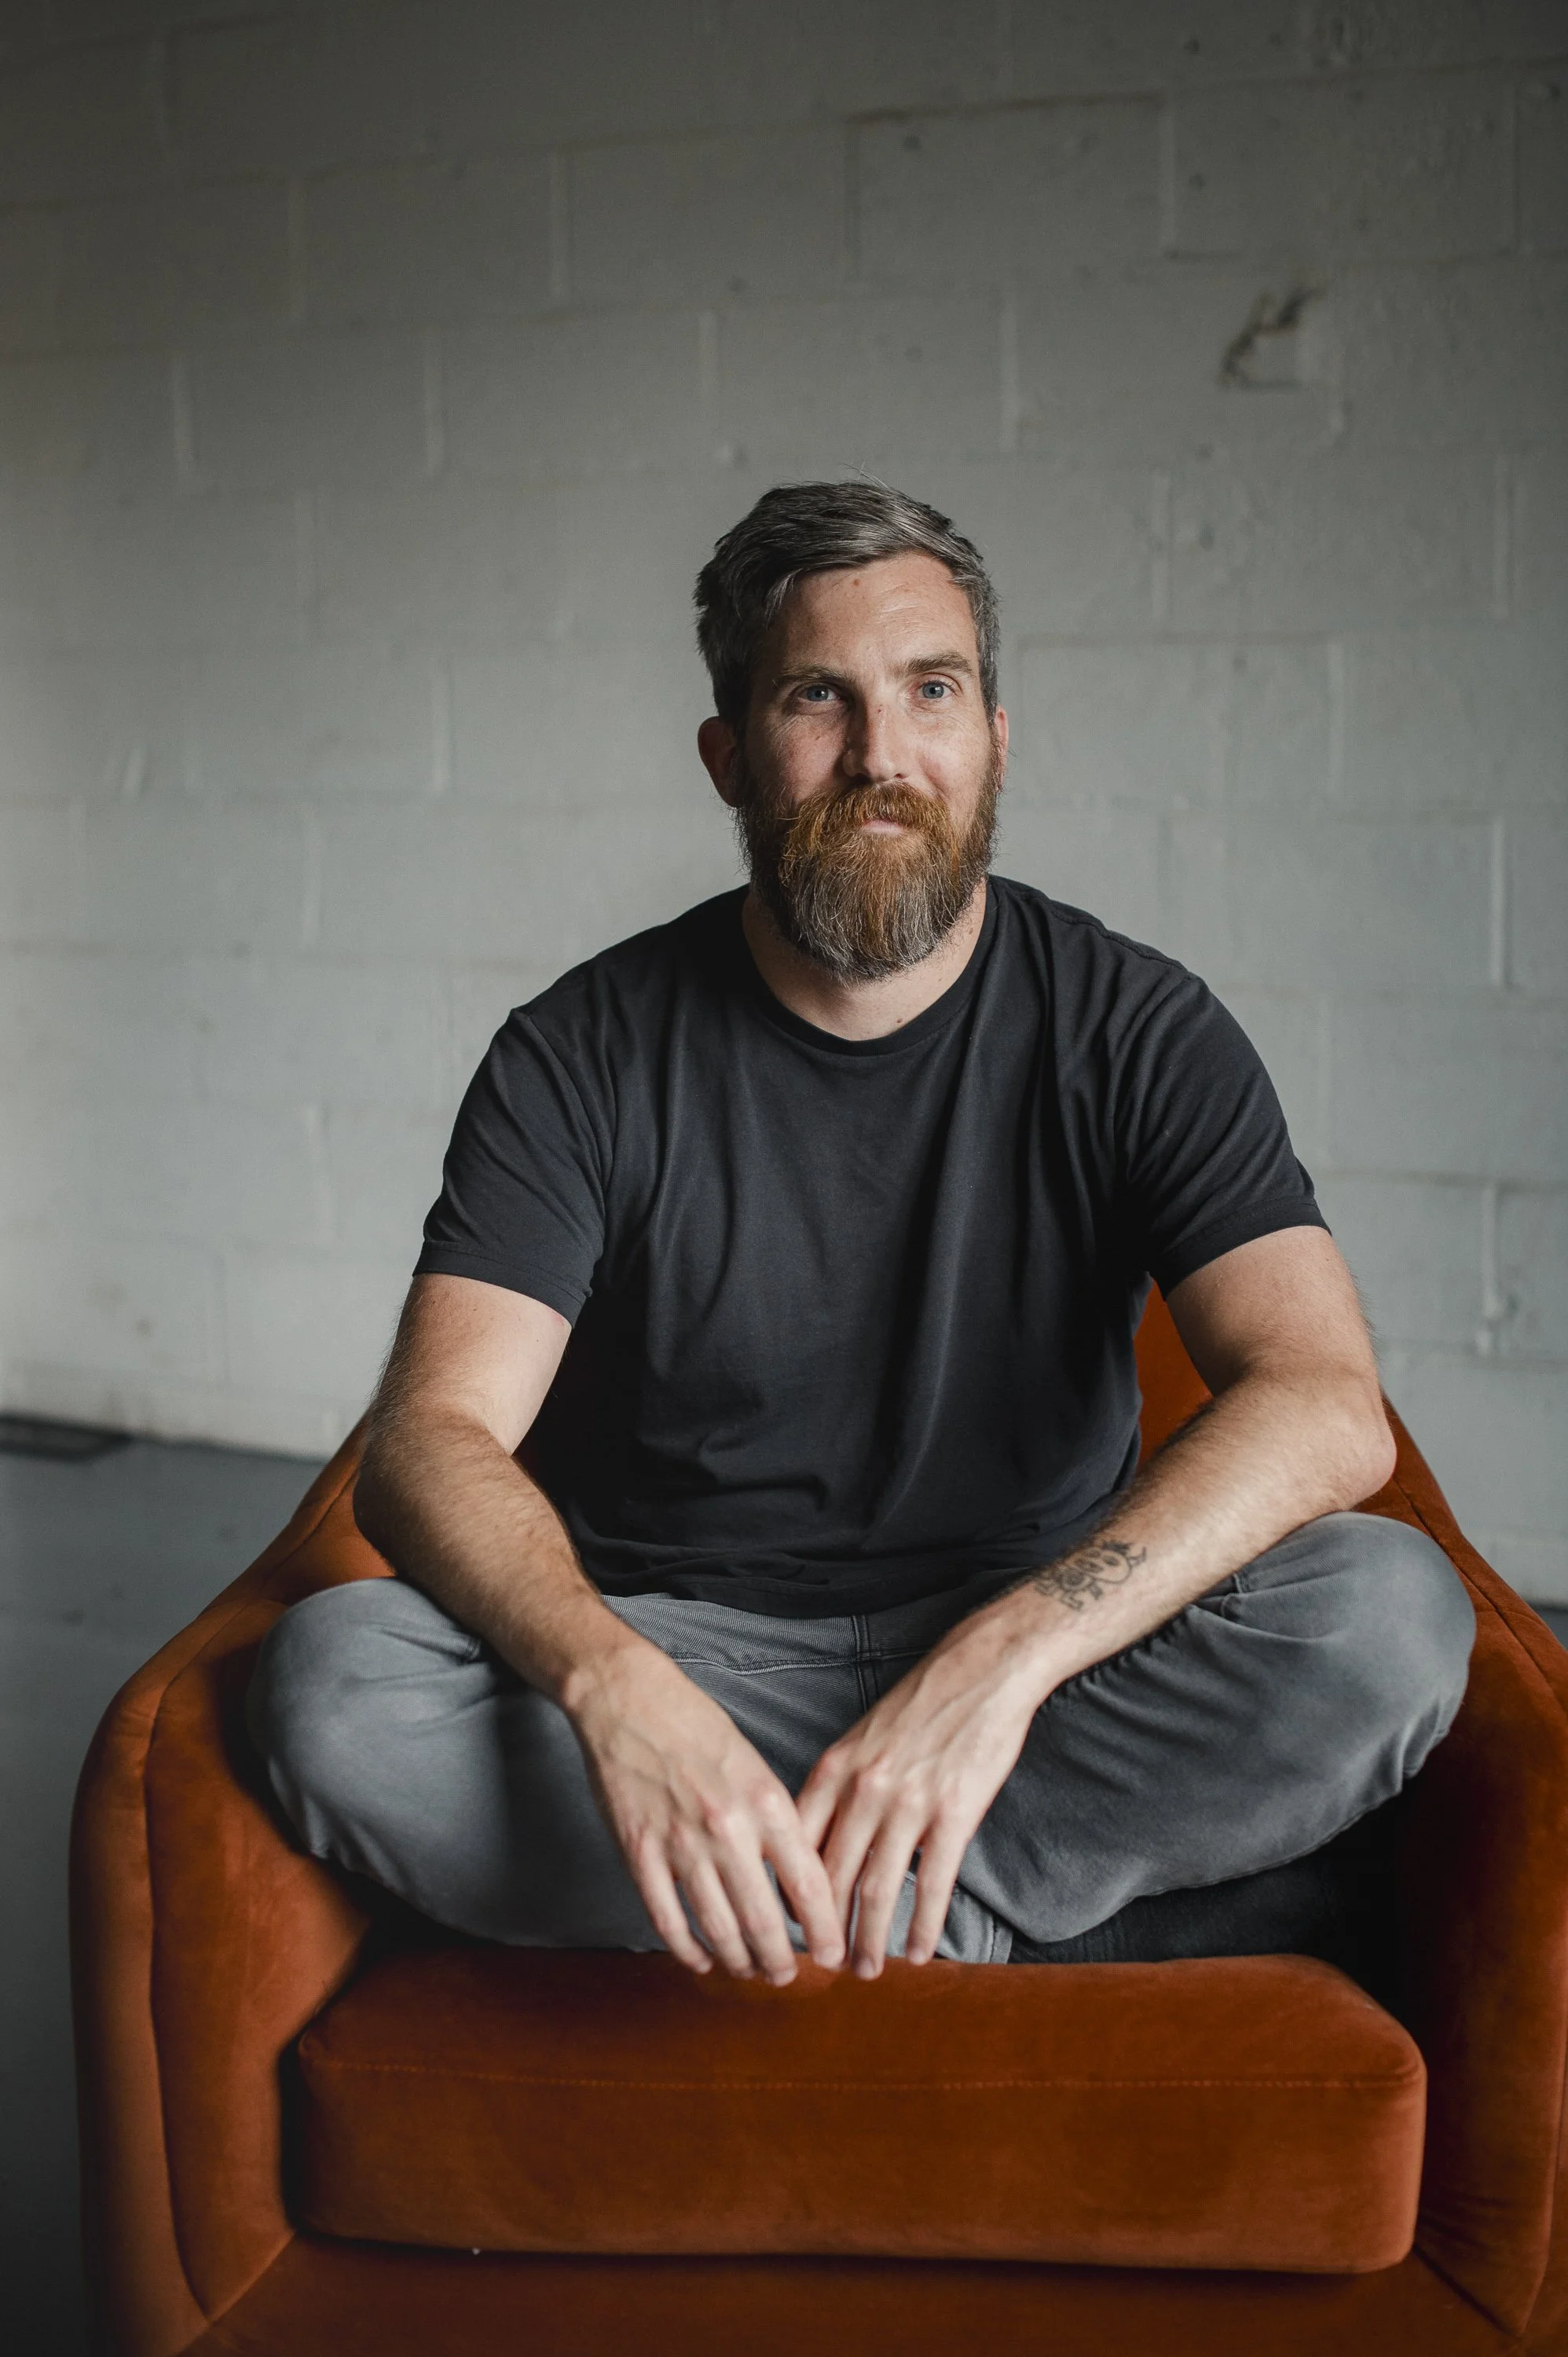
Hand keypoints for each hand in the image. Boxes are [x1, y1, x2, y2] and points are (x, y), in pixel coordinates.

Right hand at [566, 1636, 845, 1984]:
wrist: (631, 1701)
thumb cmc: (697, 1728)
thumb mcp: (756, 1767)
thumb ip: (777, 1822)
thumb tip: (799, 1882)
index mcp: (766, 1802)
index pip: (808, 1885)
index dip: (823, 1931)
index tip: (831, 1956)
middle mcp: (728, 1829)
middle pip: (764, 1921)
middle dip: (781, 1961)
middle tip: (788, 1976)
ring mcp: (681, 1845)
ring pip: (718, 1929)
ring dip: (739, 1961)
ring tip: (750, 1972)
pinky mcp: (640, 1854)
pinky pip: (668, 1920)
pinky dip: (688, 1949)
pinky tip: (701, 1958)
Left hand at [794, 1615, 1045, 1977]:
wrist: (981, 1669)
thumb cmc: (922, 1704)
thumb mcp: (863, 1737)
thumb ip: (839, 1786)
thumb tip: (818, 1837)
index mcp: (836, 1769)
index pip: (797, 1845)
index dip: (787, 1894)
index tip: (784, 1927)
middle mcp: (864, 1789)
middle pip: (831, 1877)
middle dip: (823, 1930)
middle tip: (822, 1966)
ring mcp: (908, 1803)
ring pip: (877, 1889)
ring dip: (869, 1938)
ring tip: (866, 1971)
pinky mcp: (954, 1813)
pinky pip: (932, 1885)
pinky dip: (923, 1926)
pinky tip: (921, 1952)